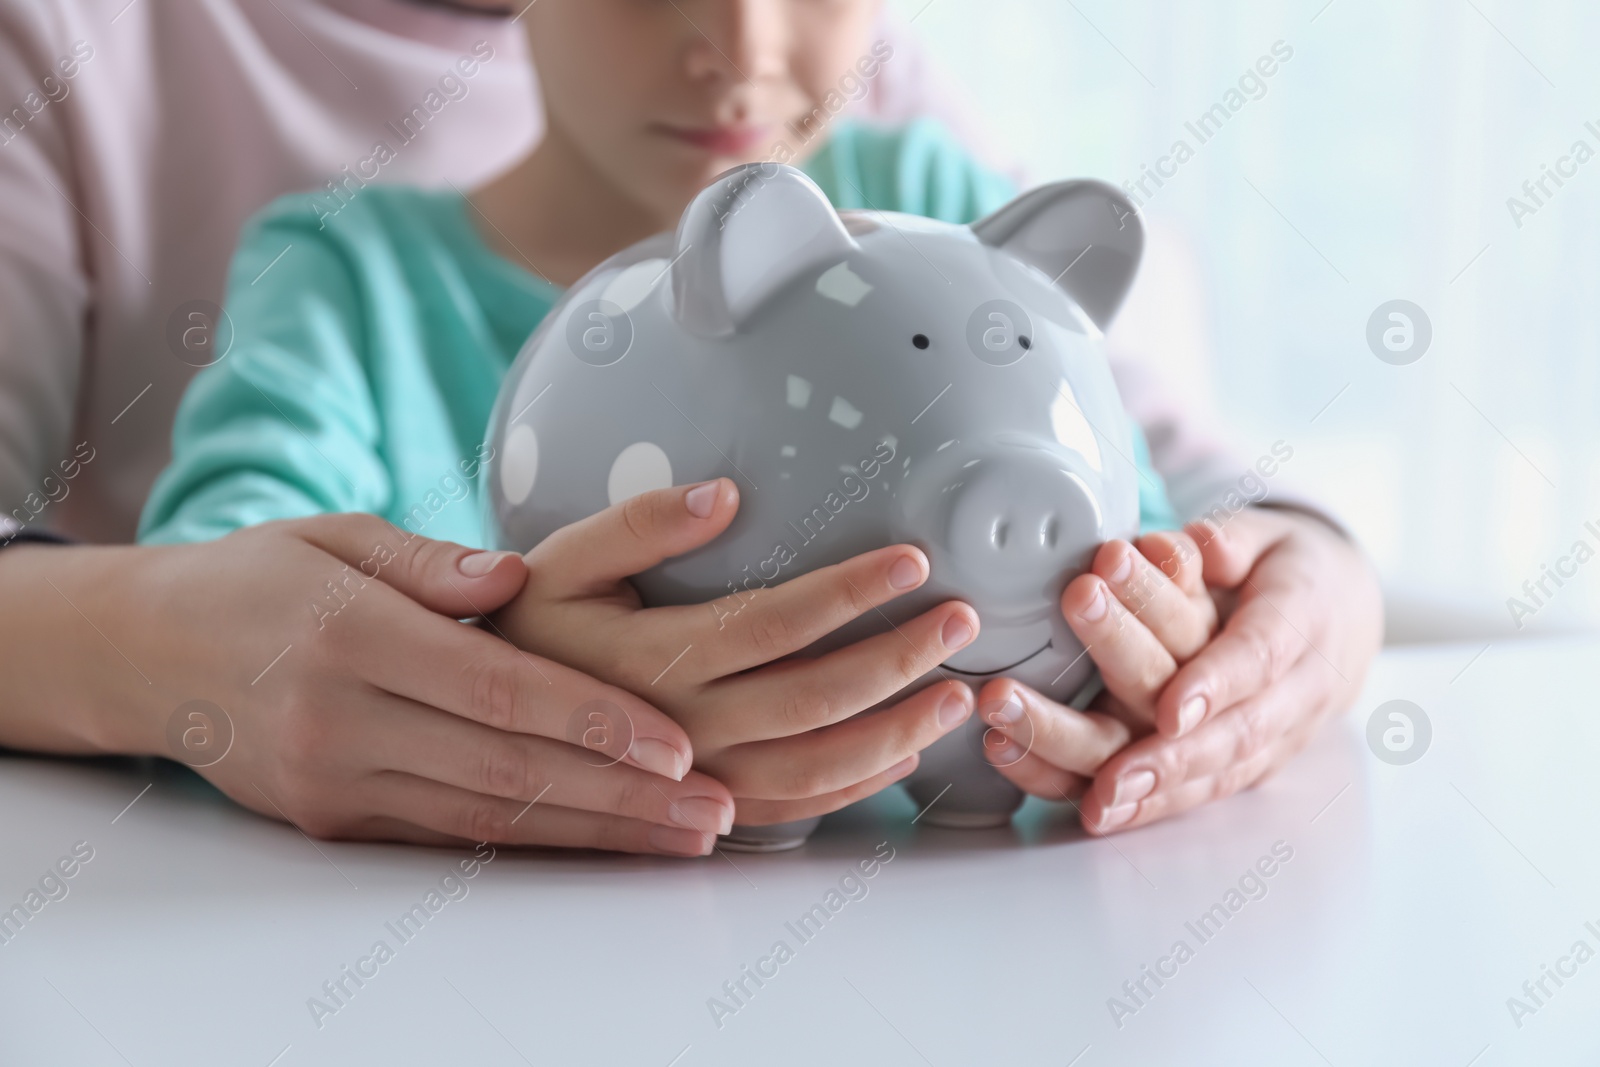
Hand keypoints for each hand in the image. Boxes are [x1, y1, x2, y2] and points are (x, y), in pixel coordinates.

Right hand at [14, 514, 733, 856]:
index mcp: (351, 635)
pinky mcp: (336, 820)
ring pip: (489, 819)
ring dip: (596, 832)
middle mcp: (342, 722)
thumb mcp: (335, 534)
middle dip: (622, 795)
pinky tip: (603, 842)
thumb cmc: (261, 576)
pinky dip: (537, 843)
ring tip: (684, 836)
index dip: (593, 720)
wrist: (151, 653)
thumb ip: (429, 560)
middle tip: (712, 807)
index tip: (677, 742)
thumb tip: (513, 577)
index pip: (495, 689)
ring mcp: (336, 783)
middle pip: (507, 770)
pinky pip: (453, 837)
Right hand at [489, 478, 981, 827]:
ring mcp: (696, 779)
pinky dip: (858, 785)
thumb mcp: (561, 562)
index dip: (848, 592)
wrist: (486, 722)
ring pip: (816, 766)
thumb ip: (640, 525)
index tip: (912, 560)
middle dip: (897, 658)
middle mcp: (678, 727)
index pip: (772, 622)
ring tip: (959, 692)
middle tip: (961, 618)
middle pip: (812, 698)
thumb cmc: (530, 628)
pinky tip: (905, 751)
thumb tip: (727, 493)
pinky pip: (795, 809)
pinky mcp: (705, 808)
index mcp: (649, 657)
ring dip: (897, 731)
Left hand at [982, 508, 1382, 833]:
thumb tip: (1191, 544)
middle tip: (1114, 777)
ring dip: (1159, 794)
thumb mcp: (1267, 532)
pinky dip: (1156, 809)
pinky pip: (1209, 789)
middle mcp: (1299, 688)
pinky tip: (1106, 817)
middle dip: (1175, 759)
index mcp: (1304, 618)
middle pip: (1238, 730)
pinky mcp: (1256, 761)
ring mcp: (1282, 734)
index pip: (1261, 656)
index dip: (1217, 684)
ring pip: (1223, 770)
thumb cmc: (1288, 568)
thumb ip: (1230, 538)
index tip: (1172, 709)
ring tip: (1101, 804)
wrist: (1344, 614)